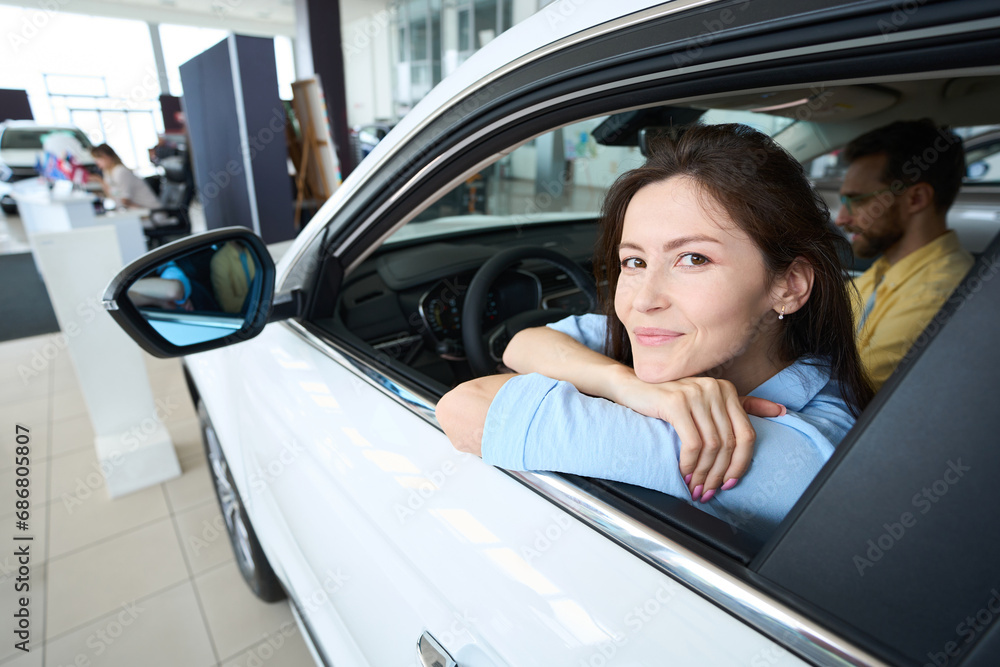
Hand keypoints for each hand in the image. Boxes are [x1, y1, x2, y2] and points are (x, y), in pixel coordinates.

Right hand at [612, 372, 784, 500]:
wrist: (632, 389)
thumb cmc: (669, 400)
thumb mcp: (708, 401)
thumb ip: (743, 406)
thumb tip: (781, 411)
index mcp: (726, 390)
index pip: (746, 434)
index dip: (741, 463)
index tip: (729, 483)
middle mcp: (715, 389)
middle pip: (729, 443)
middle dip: (719, 474)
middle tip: (708, 493)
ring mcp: (696, 393)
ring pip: (712, 446)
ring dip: (703, 473)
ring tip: (695, 488)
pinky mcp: (676, 402)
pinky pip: (692, 443)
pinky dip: (689, 464)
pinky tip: (684, 473)